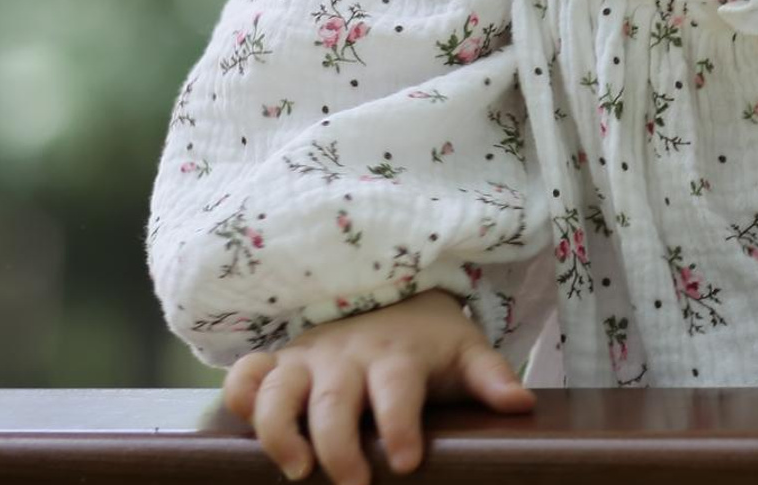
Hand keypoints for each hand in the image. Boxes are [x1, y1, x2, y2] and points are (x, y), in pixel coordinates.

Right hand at [221, 287, 533, 483]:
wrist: (395, 292)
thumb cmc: (429, 340)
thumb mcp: (465, 352)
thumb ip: (490, 378)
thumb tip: (521, 405)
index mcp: (398, 355)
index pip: (399, 389)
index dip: (399, 426)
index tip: (405, 463)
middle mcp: (349, 356)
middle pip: (334, 399)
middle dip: (337, 443)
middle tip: (351, 483)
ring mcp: (310, 358)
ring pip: (280, 388)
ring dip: (278, 427)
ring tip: (295, 469)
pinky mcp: (281, 362)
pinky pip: (245, 373)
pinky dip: (236, 393)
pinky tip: (237, 425)